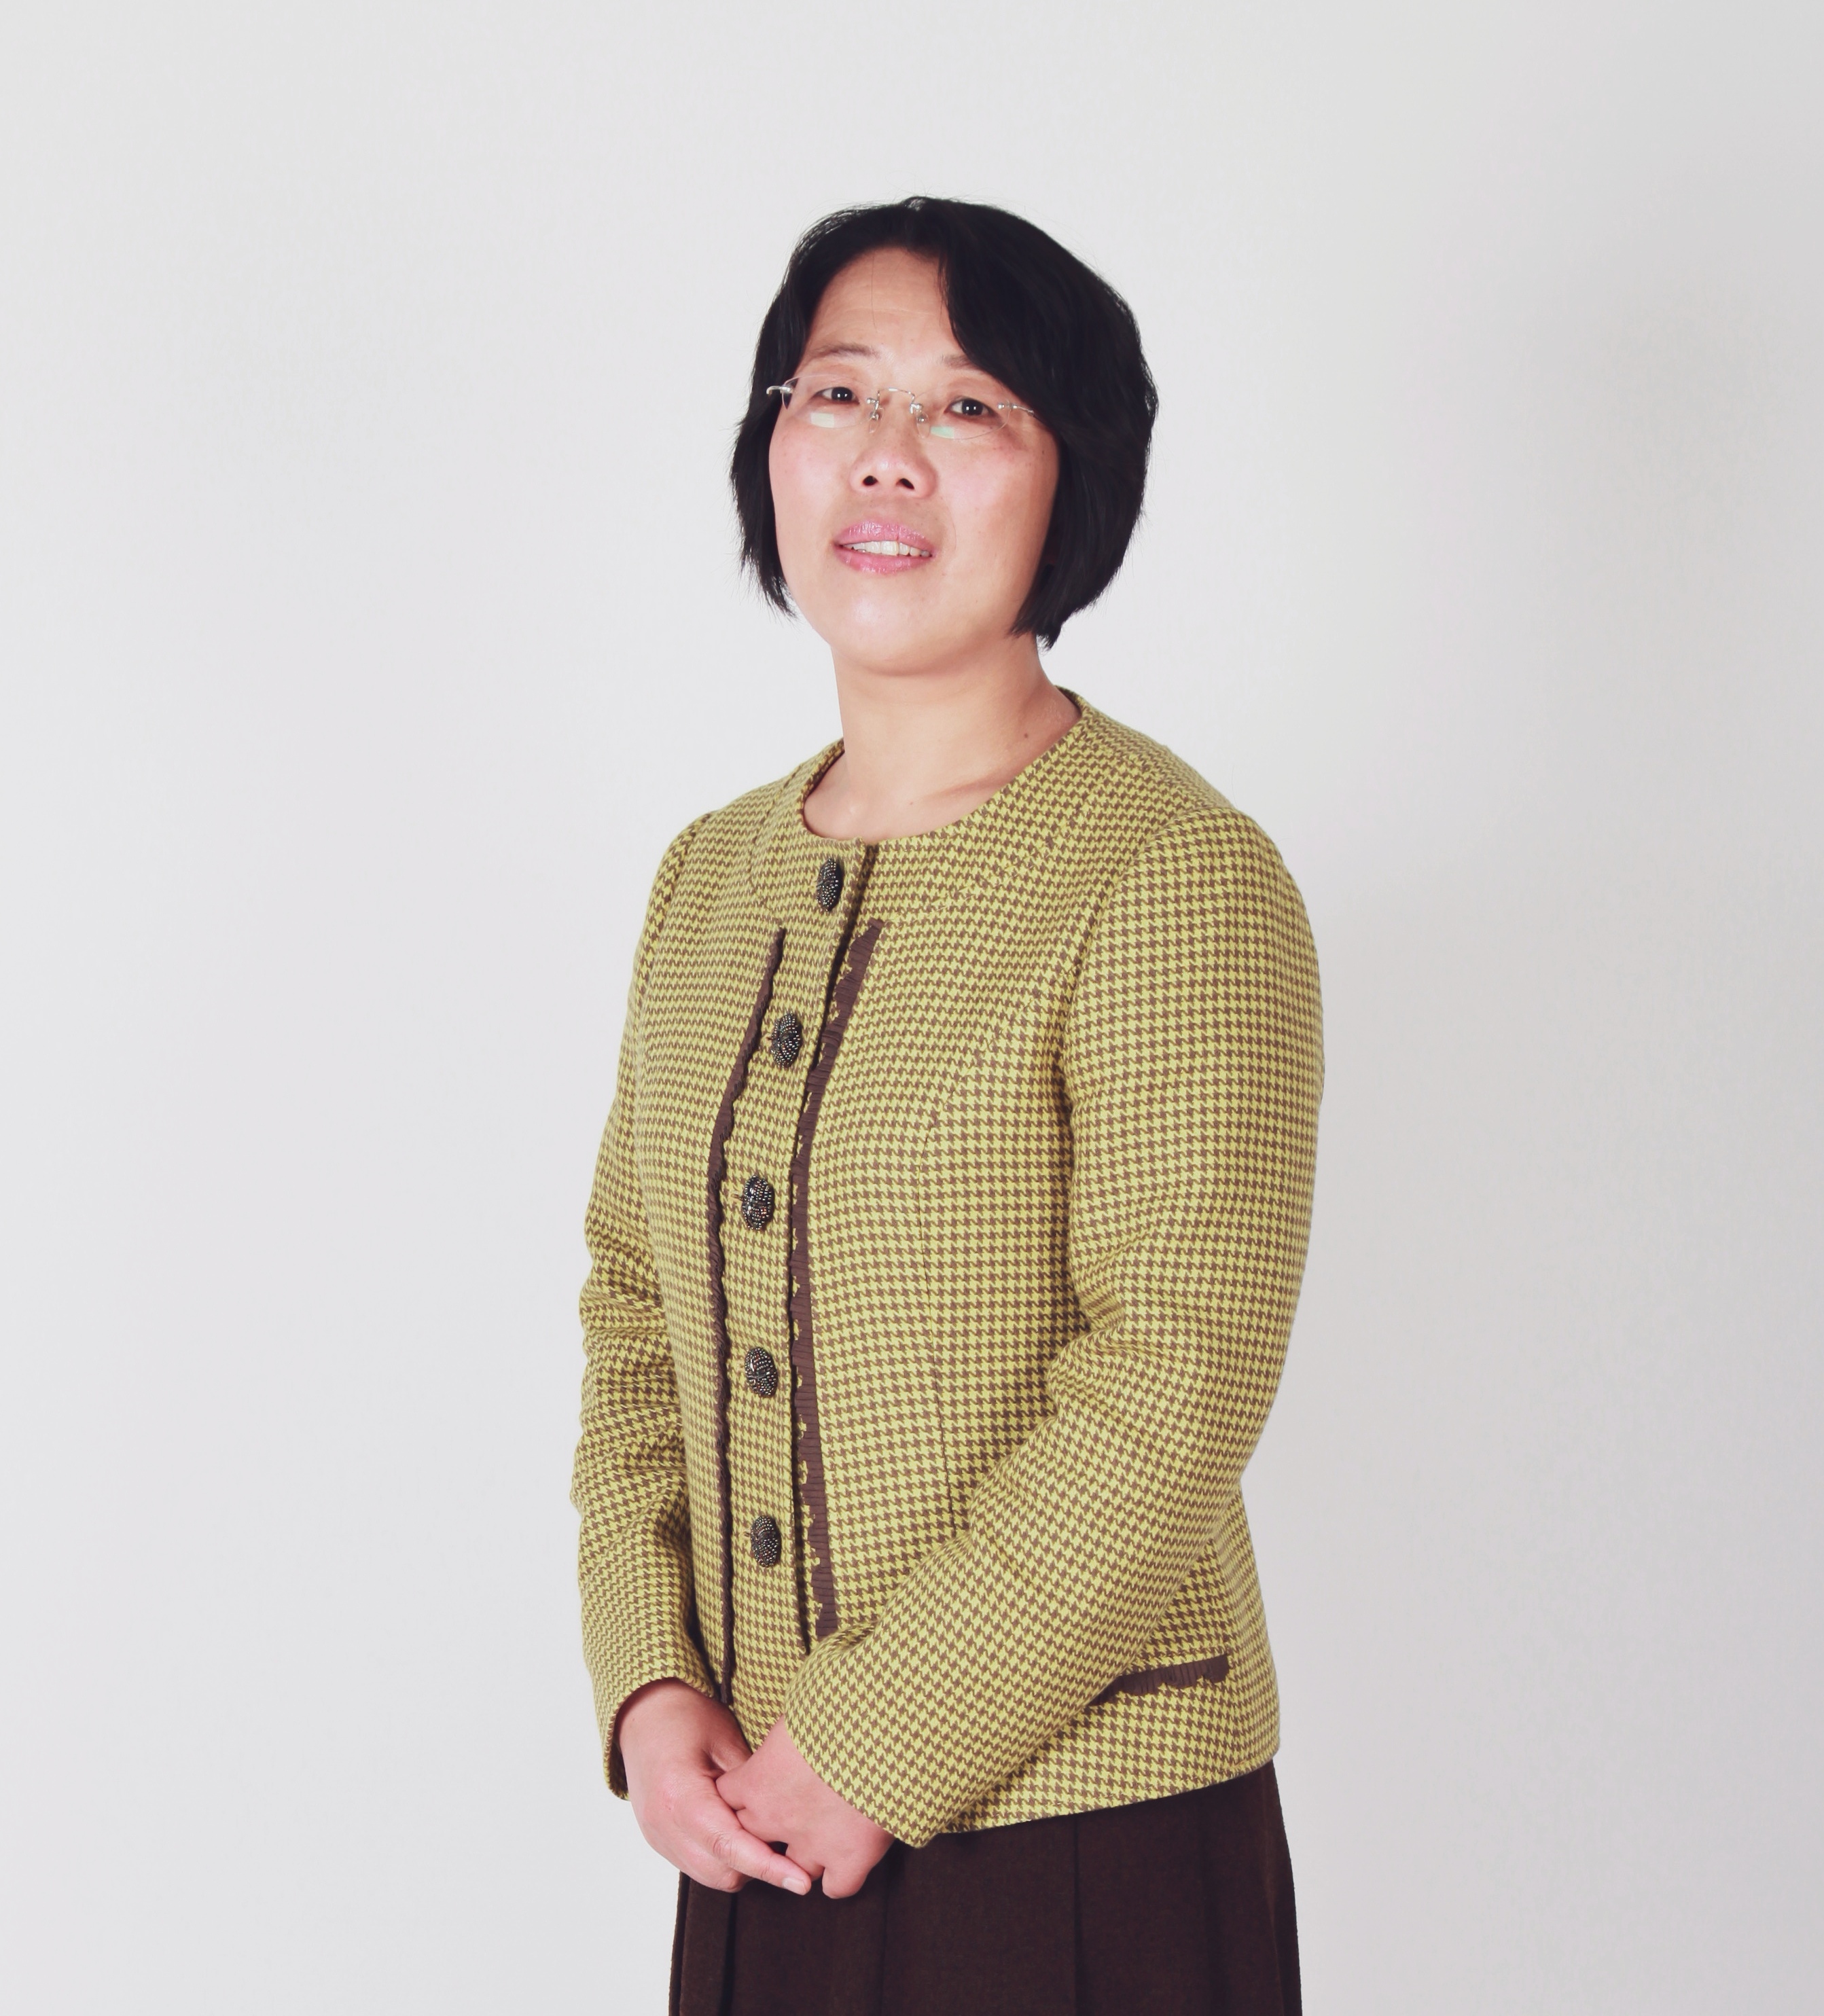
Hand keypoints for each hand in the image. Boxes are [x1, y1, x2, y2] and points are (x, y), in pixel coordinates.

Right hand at [617, 1680, 811, 1894]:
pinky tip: (739, 1833)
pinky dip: (722, 1859)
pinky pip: (697, 1866)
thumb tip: (786, 1818)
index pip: (729, 1846)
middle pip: (721, 1870)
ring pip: (710, 1875)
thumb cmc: (685, 1718)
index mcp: (679, 1796)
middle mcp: (663, 1825)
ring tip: (763, 1835)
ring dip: (741, 1866)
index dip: (768, 1866)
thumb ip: (751, 1785)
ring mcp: (657, 1836)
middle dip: (759, 1866)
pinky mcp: (659, 1841)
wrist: (644, 1715)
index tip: (800, 1880)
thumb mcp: (726, 1739)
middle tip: (788, 1843)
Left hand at [716, 1715, 892, 1898]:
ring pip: (793, 1870)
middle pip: (753, 1839)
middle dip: (766, 1831)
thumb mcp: (795, 1715)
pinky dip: (842, 1876)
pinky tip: (849, 1859)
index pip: (728, 1798)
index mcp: (757, 1780)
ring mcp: (813, 1844)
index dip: (743, 1793)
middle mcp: (776, 1819)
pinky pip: (836, 1887)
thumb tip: (785, 1738)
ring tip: (823, 1834)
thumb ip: (780, 1739)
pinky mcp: (849, 1859)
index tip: (759, 1784)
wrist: (883, 1728)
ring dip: (804, 1856)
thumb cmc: (838, 1710)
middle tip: (790, 1811)